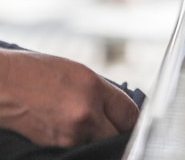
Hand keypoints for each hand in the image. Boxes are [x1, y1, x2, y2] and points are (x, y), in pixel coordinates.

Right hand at [0, 50, 137, 146]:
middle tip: (115, 128)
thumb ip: (101, 92)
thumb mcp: (77, 73)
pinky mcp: (57, 147)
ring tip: (89, 126)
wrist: (1, 85)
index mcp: (94, 87)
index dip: (134, 120)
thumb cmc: (35, 73)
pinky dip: (83, 143)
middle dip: (119, 132)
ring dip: (100, 139)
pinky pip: (82, 149)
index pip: (130, 113)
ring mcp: (71, 133)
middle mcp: (86, 112)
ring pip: (101, 144)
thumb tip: (120, 110)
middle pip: (120, 134)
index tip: (132, 122)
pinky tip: (76, 132)